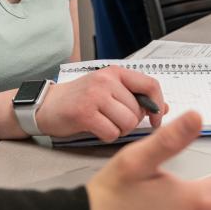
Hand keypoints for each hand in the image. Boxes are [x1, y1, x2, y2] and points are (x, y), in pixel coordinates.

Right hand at [36, 66, 166, 141]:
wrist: (47, 105)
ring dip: (119, 130)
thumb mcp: (109, 91)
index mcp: (115, 72)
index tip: (156, 119)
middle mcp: (106, 80)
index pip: (150, 84)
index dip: (157, 104)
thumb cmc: (80, 98)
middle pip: (138, 111)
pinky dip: (107, 136)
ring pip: (127, 123)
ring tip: (105, 123)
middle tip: (114, 120)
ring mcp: (95, 96)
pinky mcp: (85, 113)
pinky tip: (96, 129)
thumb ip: (135, 97)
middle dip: (130, 122)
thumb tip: (163, 108)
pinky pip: (112, 133)